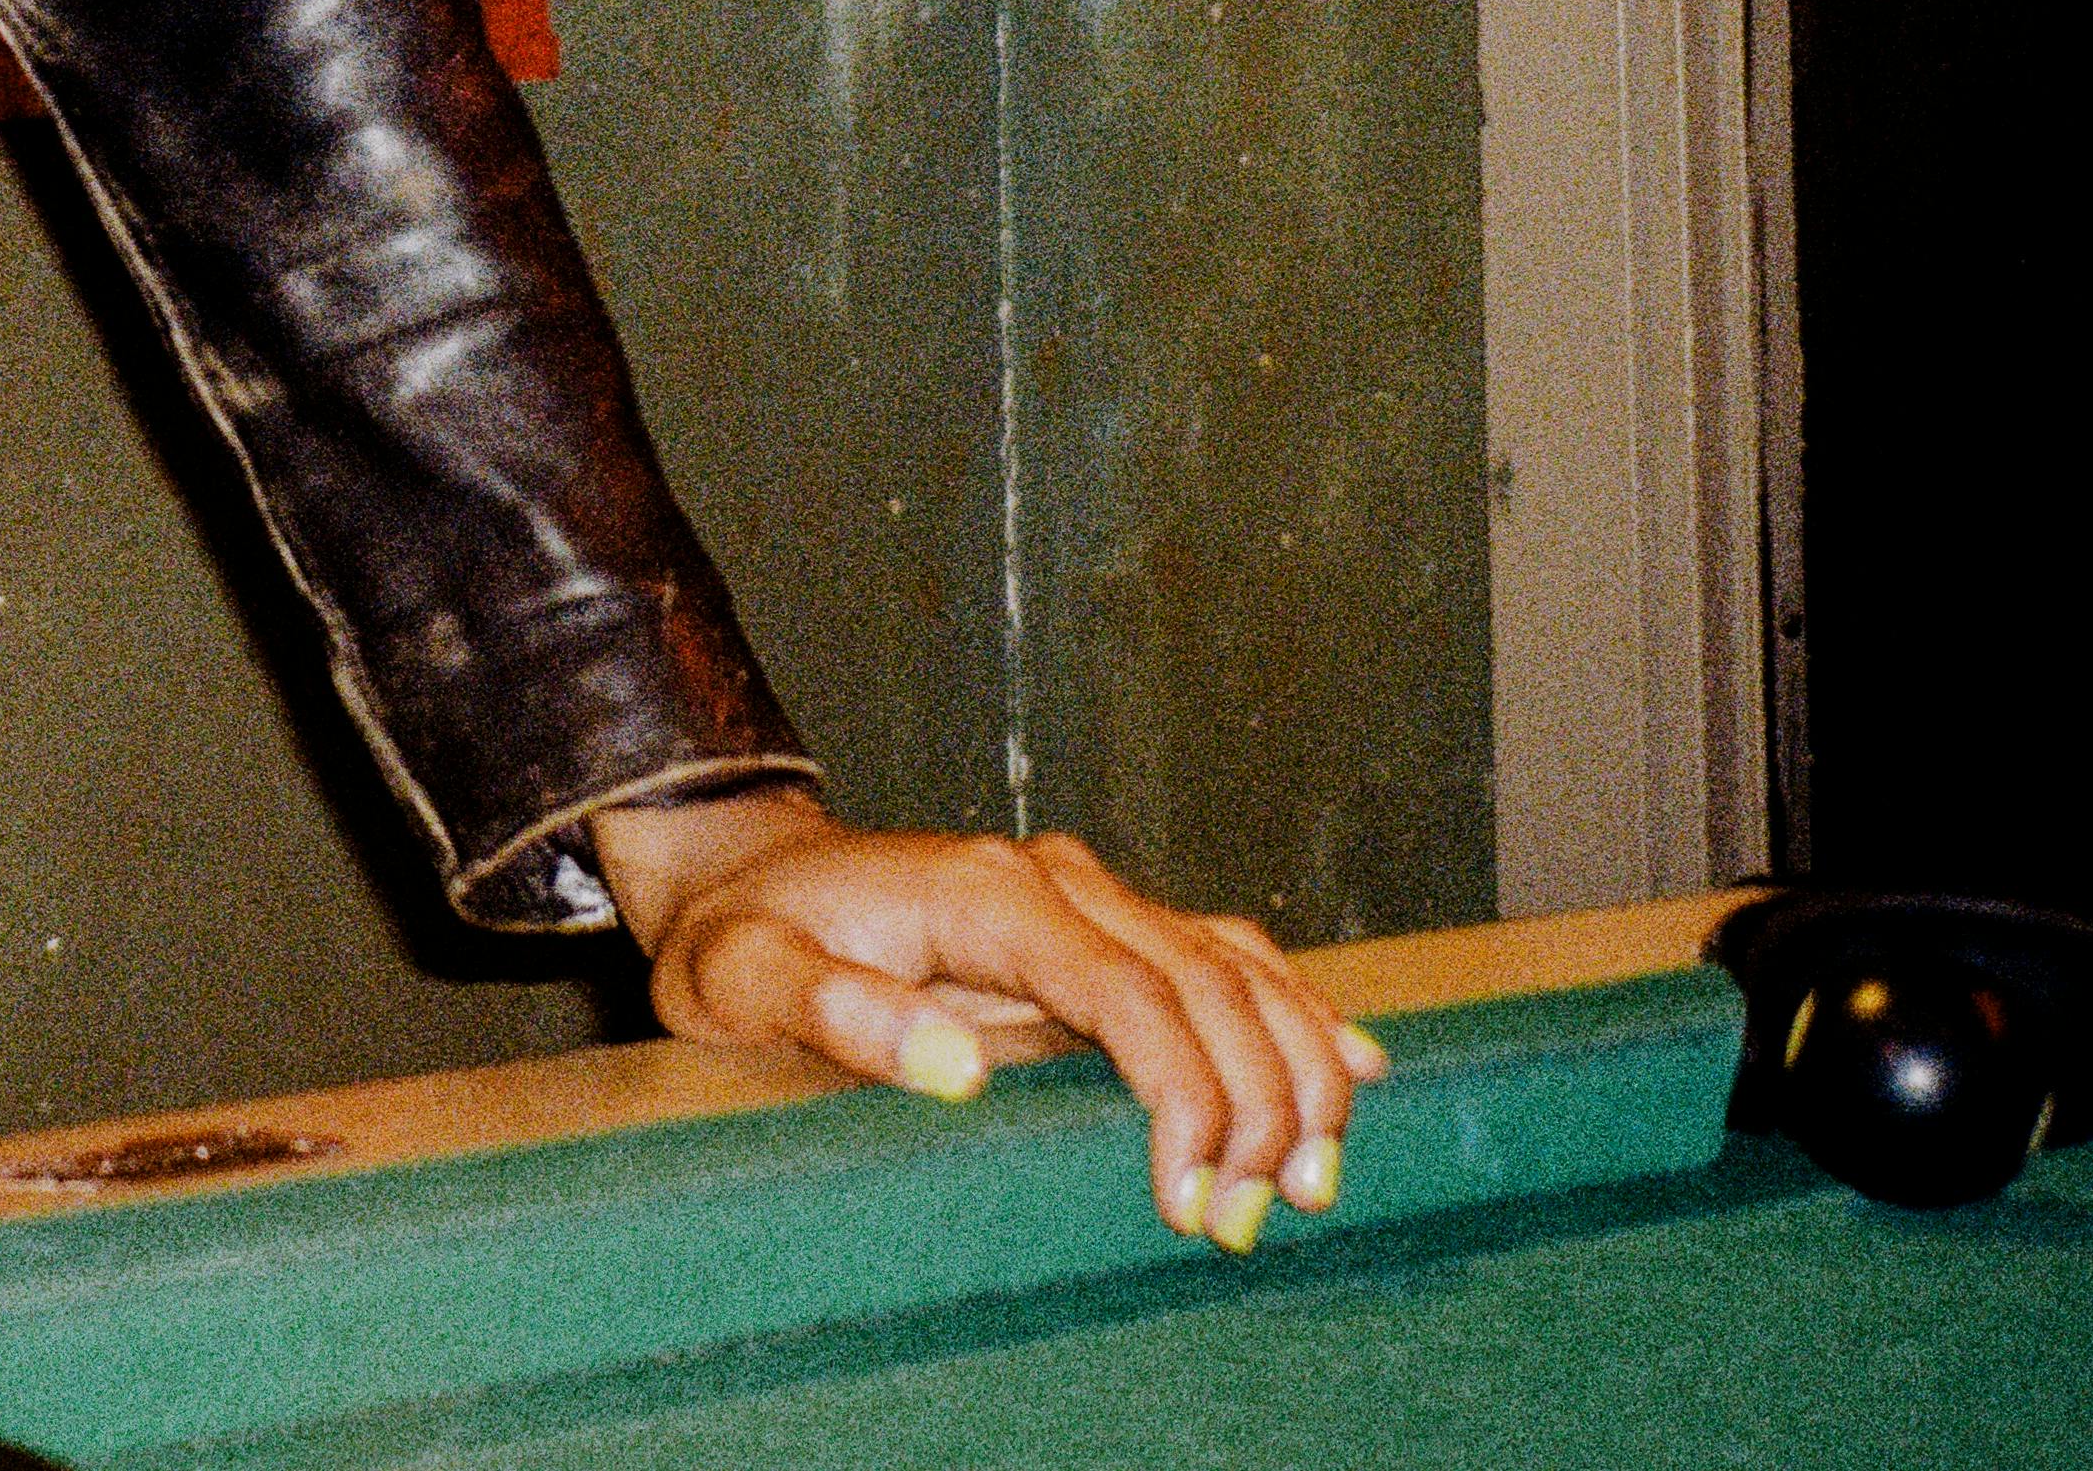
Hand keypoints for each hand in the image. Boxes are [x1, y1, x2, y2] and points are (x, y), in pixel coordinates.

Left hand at [591, 792, 1388, 1252]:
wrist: (742, 875)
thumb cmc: (741, 937)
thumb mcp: (745, 977)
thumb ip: (837, 1012)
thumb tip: (956, 1070)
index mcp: (989, 895)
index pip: (1131, 989)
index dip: (1183, 1091)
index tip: (1190, 1196)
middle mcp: (1057, 882)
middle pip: (1204, 982)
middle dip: (1255, 1103)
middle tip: (1258, 1216)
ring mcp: (1086, 896)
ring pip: (1234, 966)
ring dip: (1294, 1065)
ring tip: (1312, 1177)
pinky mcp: (1099, 924)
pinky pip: (1220, 957)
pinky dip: (1292, 1011)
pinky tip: (1351, 1068)